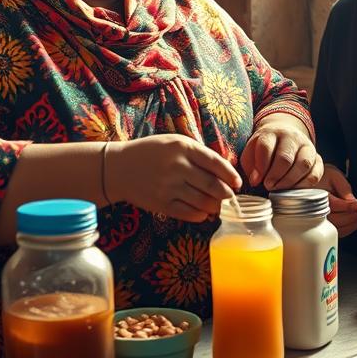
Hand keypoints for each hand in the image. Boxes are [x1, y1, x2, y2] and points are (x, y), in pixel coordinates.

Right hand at [109, 135, 241, 222]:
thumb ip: (197, 153)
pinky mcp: (161, 204)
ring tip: (217, 205)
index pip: (216, 163)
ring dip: (215, 206)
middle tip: (229, 196)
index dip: (231, 175)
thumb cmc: (150, 152)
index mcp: (183, 147)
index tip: (238, 182)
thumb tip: (224, 170)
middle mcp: (177, 166)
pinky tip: (203, 213)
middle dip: (226, 194)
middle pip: (212, 185)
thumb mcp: (174, 142)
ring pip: (203, 201)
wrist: (118, 168)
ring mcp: (169, 187)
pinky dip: (200, 215)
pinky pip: (188, 213)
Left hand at [241, 114, 322, 190]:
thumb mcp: (251, 152)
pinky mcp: (318, 159)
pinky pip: (315, 174)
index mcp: (272, 133)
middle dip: (275, 175)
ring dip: (289, 181)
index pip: (266, 147)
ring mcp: (307, 147)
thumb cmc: (264, 150)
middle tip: (268, 186)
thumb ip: (251, 166)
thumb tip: (255, 180)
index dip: (260, 167)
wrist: (284, 138)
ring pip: (303, 164)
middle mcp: (292, 137)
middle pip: (285, 157)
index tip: (255, 181)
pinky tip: (293, 190)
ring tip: (279, 189)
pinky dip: (304, 185)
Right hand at [318, 164, 356, 237]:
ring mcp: (315, 219)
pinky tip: (355, 222)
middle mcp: (313, 209)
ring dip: (351, 225)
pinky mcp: (320, 224)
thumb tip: (354, 203)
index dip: (348, 206)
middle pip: (334, 219)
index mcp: (316, 195)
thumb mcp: (335, 176)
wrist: (312, 178)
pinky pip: (333, 231)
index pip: (333, 205)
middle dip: (351, 217)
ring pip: (334, 228)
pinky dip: (346, 229)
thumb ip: (344, 189)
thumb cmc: (324, 176)